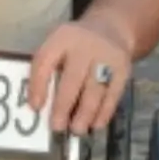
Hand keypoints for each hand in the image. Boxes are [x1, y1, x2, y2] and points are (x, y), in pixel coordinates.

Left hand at [28, 20, 131, 134]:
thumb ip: (46, 68)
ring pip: (95, 90)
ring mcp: (106, 57)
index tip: (35, 107)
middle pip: (72, 79)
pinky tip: (95, 124)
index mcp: (62, 38)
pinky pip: (113, 95)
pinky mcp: (123, 69)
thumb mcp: (58, 45)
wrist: (111, 29)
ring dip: (85, 113)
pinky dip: (104, 112)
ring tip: (76, 130)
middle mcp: (85, 45)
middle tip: (57, 127)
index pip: (45, 60)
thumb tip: (38, 106)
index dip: (38, 85)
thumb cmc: (75, 45)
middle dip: (63, 106)